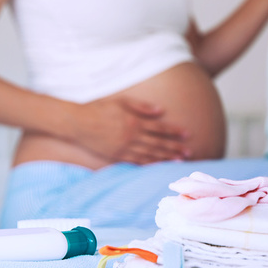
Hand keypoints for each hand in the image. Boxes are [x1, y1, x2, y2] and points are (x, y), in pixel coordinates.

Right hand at [72, 98, 190, 164]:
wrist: (77, 123)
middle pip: (158, 143)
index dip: (174, 132)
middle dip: (175, 148)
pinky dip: (149, 164)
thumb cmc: (99, 108)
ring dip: (166, 158)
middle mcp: (131, 137)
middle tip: (190, 152)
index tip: (187, 134)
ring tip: (179, 161)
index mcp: (134, 122)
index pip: (159, 128)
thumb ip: (142, 106)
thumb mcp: (121, 101)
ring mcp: (124, 148)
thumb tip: (161, 110)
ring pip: (150, 154)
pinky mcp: (117, 156)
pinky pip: (136, 162)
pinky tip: (159, 166)